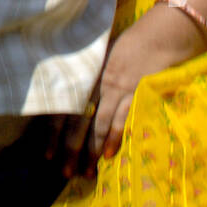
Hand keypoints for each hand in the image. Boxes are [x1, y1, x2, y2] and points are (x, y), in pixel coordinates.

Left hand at [48, 3, 206, 176]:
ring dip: (91, 150)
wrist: (159, 35)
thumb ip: (87, 79)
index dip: (53, 132)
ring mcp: (117, 88)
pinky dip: (115, 136)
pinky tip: (109, 155)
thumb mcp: (101, 59)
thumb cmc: (129, 46)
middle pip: (77, 120)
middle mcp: (97, 82)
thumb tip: (70, 100)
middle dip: (69, 148)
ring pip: (98, 123)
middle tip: (63, 171)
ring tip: (85, 172)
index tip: (46, 154)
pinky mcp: (137, 92)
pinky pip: (122, 117)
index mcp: (85, 75)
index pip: (63, 106)